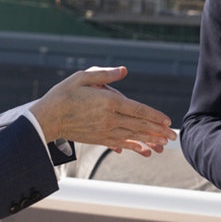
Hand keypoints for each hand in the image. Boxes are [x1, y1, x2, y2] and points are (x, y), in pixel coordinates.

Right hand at [29, 66, 176, 156]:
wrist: (47, 118)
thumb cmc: (64, 94)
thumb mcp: (83, 77)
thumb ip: (105, 74)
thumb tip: (124, 71)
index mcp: (107, 101)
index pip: (137, 109)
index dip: (154, 116)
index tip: (167, 121)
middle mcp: (109, 118)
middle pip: (138, 125)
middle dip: (157, 131)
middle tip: (173, 136)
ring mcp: (104, 131)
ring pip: (132, 136)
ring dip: (149, 140)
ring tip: (163, 145)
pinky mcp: (98, 138)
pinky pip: (119, 144)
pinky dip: (133, 147)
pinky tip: (143, 150)